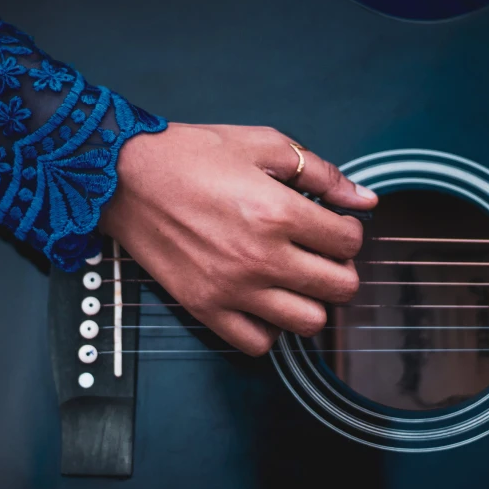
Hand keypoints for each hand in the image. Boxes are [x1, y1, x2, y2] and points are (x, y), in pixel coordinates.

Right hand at [99, 123, 377, 355]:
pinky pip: (258, 344)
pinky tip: (264, 300)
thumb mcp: (262, 144)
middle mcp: (260, 257)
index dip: (350, 231)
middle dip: (341, 268)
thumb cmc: (189, 155)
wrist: (123, 178)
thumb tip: (365, 199)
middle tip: (322, 253)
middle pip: (340, 288)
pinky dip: (270, 328)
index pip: (349, 242)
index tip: (335, 225)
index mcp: (277, 212)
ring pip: (308, 323)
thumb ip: (320, 172)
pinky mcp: (205, 308)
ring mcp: (232, 289)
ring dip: (312, 301)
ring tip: (295, 278)